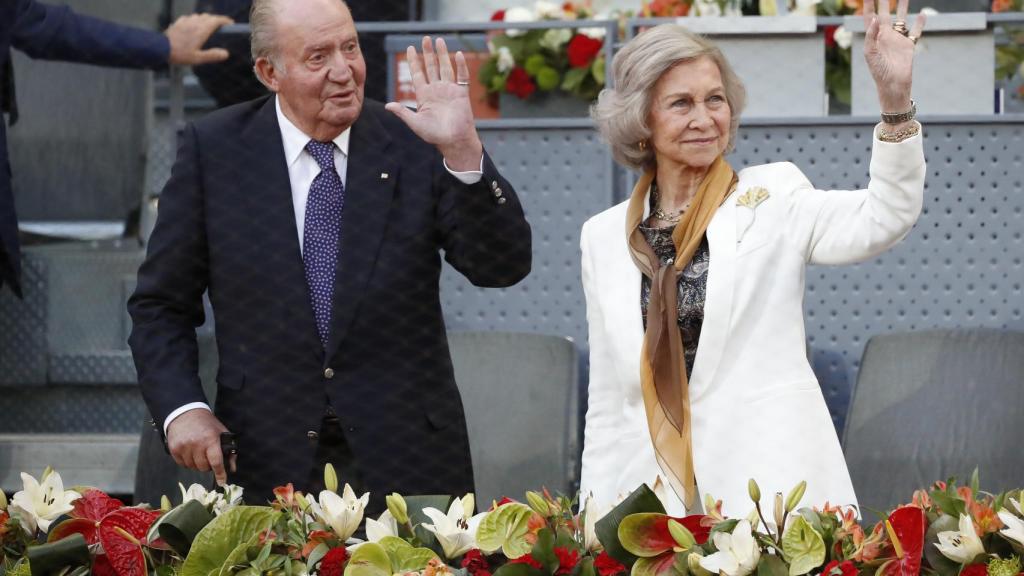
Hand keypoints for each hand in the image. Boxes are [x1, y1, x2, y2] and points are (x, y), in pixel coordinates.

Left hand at [165, 13, 234, 65]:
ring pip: (199, 16)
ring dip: (205, 19)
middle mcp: (195, 22)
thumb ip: (212, 55)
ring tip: (207, 26)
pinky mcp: (178, 22)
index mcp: (202, 30)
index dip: (225, 20)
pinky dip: (194, 20)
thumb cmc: (180, 54)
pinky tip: (192, 25)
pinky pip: (189, 18)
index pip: (217, 20)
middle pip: (208, 16)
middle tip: (220, 26)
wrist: (161, 47)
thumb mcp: (198, 58)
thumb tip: (226, 54)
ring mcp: (186, 21)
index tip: (231, 23)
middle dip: (216, 19)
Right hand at [166, 408, 235, 485]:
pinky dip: (188, 462)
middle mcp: (196, 444)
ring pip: (193, 467)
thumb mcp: (221, 433)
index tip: (222, 482)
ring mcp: (183, 447)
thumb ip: (228, 451)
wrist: (186, 413)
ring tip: (199, 452)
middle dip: (208, 466)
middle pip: (203, 467)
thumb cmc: (206, 424)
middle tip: (208, 457)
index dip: (220, 473)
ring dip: (197, 464)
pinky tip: (190, 452)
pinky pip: (182, 464)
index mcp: (210, 439)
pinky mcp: (174, 449)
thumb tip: (232, 469)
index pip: (216, 461)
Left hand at [385, 36, 482, 171]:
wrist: (453, 141)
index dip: (414, 62)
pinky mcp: (461, 94)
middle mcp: (436, 90)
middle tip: (425, 39)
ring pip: (445, 68)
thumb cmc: (434, 135)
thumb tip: (387, 105)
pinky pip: (461, 76)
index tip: (410, 48)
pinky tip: (457, 54)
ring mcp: (449, 90)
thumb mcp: (415, 123)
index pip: (417, 74)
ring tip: (439, 40)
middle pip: (431, 67)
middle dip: (428, 53)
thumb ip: (403, 112)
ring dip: (442, 54)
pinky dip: (461, 66)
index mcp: (424, 95)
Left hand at [862, 0, 924, 112]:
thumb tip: (875, 18)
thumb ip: (871, 36)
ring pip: (901, 18)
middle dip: (885, 1)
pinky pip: (915, 31)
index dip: (869, 5)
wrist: (893, 84)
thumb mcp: (870, 54)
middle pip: (885, 13)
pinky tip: (923, 13)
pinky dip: (920, 23)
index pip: (870, 17)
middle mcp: (885, 35)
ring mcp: (897, 39)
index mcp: (874, 37)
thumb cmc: (878, 71)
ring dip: (903, 6)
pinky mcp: (909, 45)